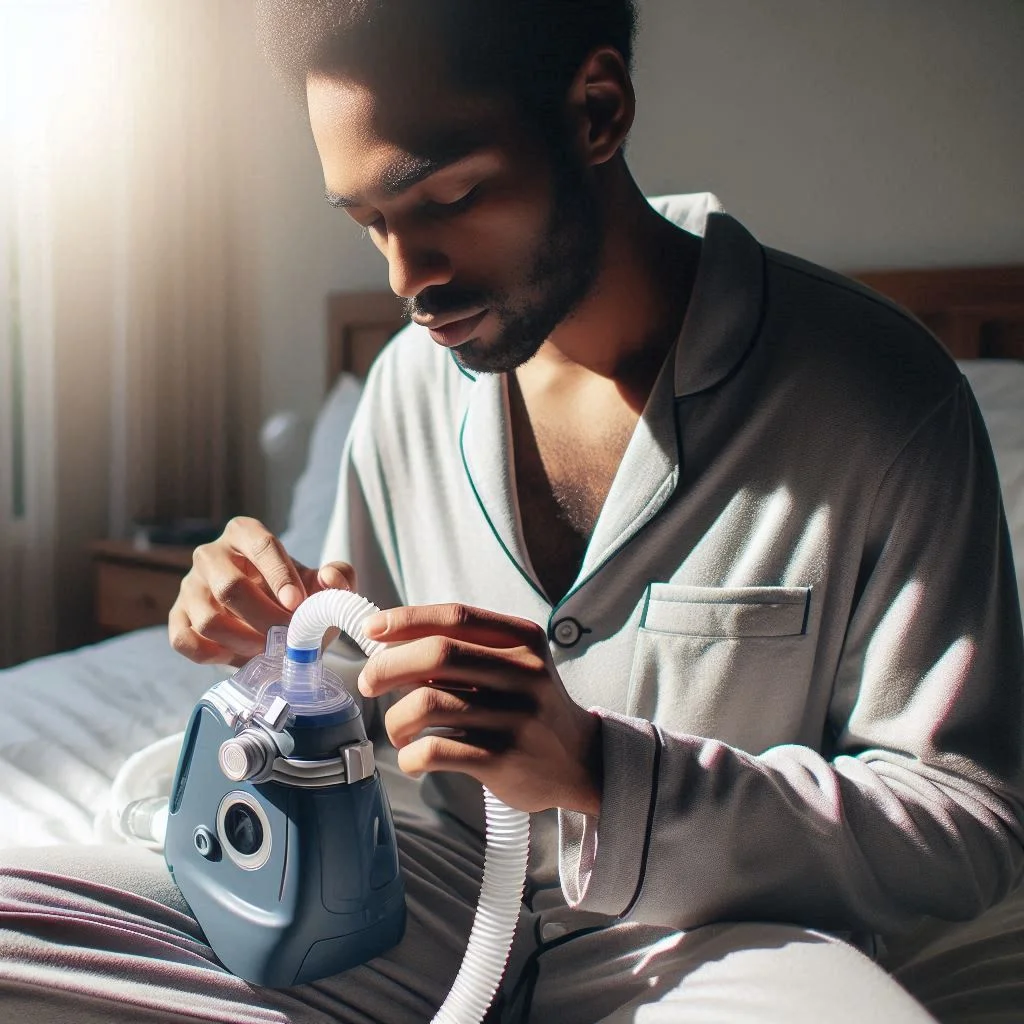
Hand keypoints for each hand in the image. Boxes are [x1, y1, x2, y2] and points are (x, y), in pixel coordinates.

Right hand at [168, 516, 356, 666]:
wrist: (271, 621)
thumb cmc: (296, 596)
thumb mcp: (322, 585)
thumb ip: (338, 577)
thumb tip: (331, 578)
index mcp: (246, 533)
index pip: (262, 546)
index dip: (280, 576)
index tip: (297, 605)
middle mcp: (211, 554)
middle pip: (230, 586)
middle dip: (264, 618)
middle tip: (288, 637)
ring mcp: (189, 586)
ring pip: (208, 619)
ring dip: (243, 642)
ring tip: (267, 649)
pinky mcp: (177, 616)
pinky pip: (184, 640)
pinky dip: (213, 655)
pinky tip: (237, 657)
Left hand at [357, 603, 602, 815]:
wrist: (579, 760)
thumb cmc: (528, 705)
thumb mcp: (514, 663)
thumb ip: (466, 649)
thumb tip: (392, 643)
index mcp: (523, 640)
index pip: (456, 617)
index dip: (406, 620)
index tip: (373, 628)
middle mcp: (523, 673)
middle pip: (437, 654)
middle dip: (388, 666)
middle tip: (368, 683)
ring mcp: (515, 717)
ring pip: (428, 704)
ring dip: (396, 718)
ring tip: (397, 730)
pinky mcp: (503, 758)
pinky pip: (436, 750)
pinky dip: (411, 755)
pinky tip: (412, 757)